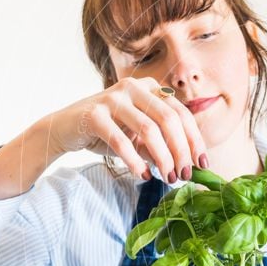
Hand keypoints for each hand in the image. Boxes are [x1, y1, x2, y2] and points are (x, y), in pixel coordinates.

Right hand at [43, 76, 208, 181]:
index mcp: (150, 88)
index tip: (202, 164)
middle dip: (181, 151)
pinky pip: (121, 140)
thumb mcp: (139, 139)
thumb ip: (161, 146)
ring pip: (149, 129)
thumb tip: (188, 166)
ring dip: (163, 158)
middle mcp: (134, 87)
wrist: (64, 129)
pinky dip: (135, 160)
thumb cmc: (107, 133)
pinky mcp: (94, 113)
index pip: (181, 113)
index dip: (195, 140)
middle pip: (169, 119)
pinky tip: (143, 175)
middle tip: (184, 175)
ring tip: (168, 178)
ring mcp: (113, 98)